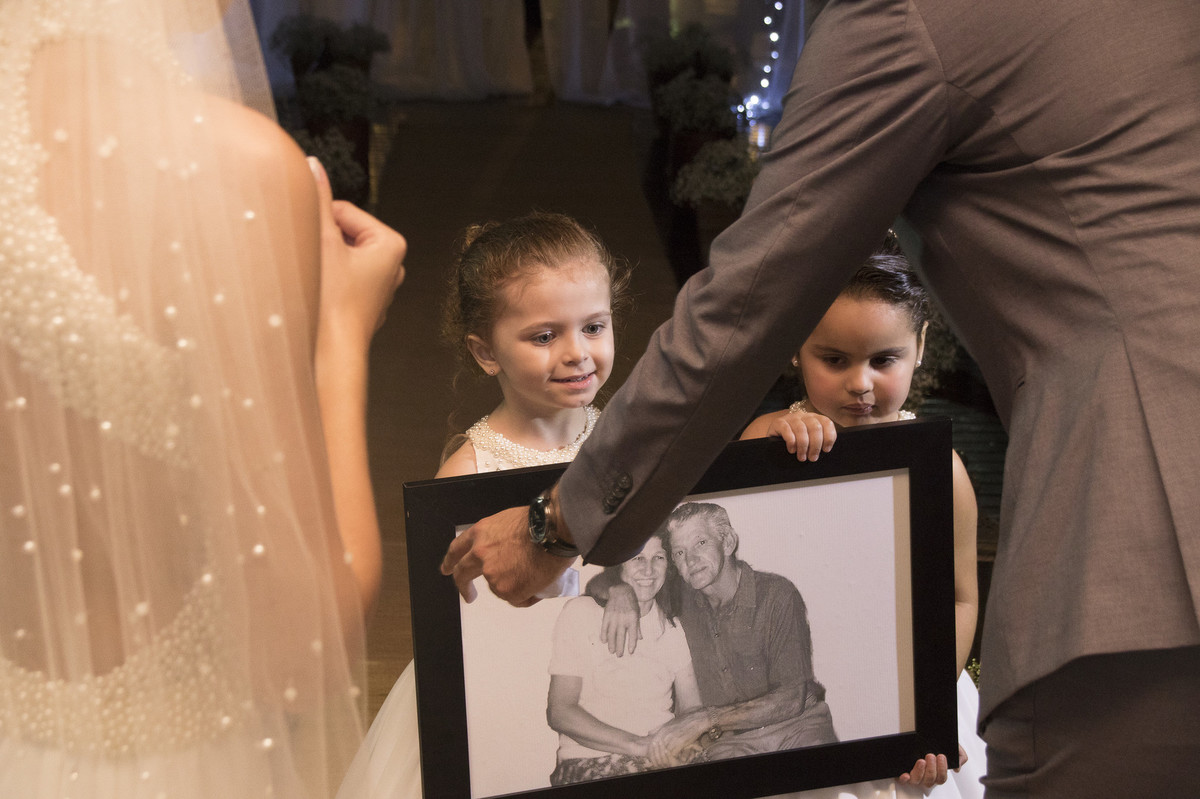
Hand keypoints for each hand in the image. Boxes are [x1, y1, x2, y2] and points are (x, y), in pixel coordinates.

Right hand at [310, 157, 405, 352]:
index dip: (319, 224)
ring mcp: (378, 287)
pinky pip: (339, 280)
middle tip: (310, 263)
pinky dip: (325, 282)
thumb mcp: (322, 242)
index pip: (343, 212)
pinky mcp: (362, 305)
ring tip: (315, 281)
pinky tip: (317, 296)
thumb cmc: (331, 301)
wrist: (331, 353)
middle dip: (321, 244)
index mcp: (391, 245)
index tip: (309, 243)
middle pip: (342, 234)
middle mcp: (392, 266)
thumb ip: (317, 201)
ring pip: (338, 258)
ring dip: (320, 262)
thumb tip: (312, 165)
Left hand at [440, 506, 572, 605]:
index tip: (447, 569)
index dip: (450, 561)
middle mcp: (480, 555)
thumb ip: (497, 538)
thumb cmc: (540, 521)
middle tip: (468, 595)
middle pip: (463, 575)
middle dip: (463, 587)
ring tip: (535, 573)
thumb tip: (504, 553)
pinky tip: (538, 583)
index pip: (457, 549)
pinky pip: (517, 599)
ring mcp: (492, 575)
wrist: (554, 530)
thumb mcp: (508, 522)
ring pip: (498, 588)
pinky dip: (527, 596)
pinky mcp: (508, 591)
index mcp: (480, 533)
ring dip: (513, 586)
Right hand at [600, 583, 641, 655]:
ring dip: (611, 644)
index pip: (632, 634)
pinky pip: (604, 627)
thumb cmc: (631, 603)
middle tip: (619, 655)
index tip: (630, 652)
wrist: (620, 591)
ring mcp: (614, 618)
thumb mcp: (637, 614)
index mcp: (632, 619)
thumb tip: (640, 639)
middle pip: (621, 636)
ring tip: (611, 651)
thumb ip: (637, 627)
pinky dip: (604, 635)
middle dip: (620, 647)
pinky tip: (604, 641)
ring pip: (612, 634)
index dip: (631, 644)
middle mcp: (623, 619)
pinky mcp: (607, 615)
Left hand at [646, 711, 709, 768]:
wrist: (696, 719)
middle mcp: (664, 734)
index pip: (651, 747)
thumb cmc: (684, 723)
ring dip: (668, 762)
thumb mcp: (669, 725)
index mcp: (661, 731)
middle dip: (660, 761)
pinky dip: (674, 760)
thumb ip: (659, 730)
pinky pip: (672, 755)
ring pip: (664, 755)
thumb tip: (649, 733)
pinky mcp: (679, 741)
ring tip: (672, 764)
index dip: (653, 757)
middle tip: (664, 766)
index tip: (656, 763)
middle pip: (657, 752)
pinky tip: (678, 762)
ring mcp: (671, 738)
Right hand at [767, 409, 835, 461]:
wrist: (775, 441)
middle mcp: (804, 415)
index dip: (829, 437)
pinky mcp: (779, 422)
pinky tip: (792, 450)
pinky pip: (787, 430)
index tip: (826, 450)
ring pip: (801, 429)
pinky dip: (791, 442)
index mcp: (815, 418)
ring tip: (802, 457)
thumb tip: (826, 450)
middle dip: (815, 445)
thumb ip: (819, 442)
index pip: (827, 423)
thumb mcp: (810, 441)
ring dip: (803, 446)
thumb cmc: (796, 444)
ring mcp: (791, 417)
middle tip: (812, 458)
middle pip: (815, 427)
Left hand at [896, 746, 965, 788]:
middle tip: (930, 756)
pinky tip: (906, 774)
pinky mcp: (904, 772)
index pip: (941, 779)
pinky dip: (904, 779)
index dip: (942, 770)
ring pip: (917, 781)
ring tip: (921, 760)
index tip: (941, 756)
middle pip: (929, 781)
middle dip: (931, 769)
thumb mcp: (952, 746)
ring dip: (920, 772)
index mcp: (937, 773)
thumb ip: (959, 756)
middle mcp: (926, 776)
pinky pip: (903, 781)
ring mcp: (915, 774)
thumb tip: (957, 768)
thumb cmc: (938, 742)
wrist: (925, 732)